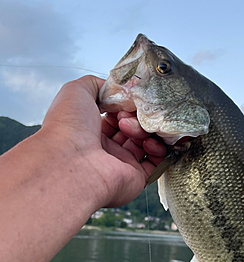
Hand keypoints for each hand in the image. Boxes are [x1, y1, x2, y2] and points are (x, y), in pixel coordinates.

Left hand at [42, 75, 165, 207]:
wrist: (72, 164)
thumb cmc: (68, 129)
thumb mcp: (76, 91)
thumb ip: (97, 84)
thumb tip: (116, 88)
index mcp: (90, 131)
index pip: (115, 115)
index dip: (124, 105)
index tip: (125, 100)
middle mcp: (105, 149)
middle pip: (132, 127)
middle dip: (135, 117)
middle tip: (127, 115)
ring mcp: (120, 164)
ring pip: (145, 142)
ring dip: (145, 130)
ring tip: (132, 129)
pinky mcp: (135, 178)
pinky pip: (155, 162)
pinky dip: (157, 149)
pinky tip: (148, 141)